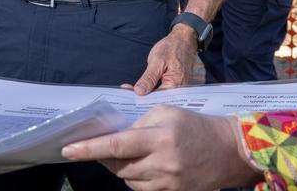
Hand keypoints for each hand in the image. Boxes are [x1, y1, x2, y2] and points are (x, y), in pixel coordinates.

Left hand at [62, 107, 261, 190]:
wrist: (229, 151)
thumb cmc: (195, 125)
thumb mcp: (166, 112)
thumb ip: (138, 124)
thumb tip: (113, 136)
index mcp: (160, 137)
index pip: (116, 146)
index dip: (89, 148)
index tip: (67, 149)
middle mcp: (163, 164)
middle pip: (118, 166)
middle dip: (105, 156)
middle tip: (103, 146)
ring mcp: (168, 184)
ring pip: (128, 180)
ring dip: (121, 168)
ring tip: (132, 154)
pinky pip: (142, 190)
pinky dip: (135, 178)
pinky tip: (143, 166)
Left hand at [132, 25, 194, 94]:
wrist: (184, 41)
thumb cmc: (173, 48)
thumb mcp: (157, 60)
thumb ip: (149, 78)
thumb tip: (140, 92)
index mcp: (175, 86)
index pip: (155, 99)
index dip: (141, 98)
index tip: (127, 94)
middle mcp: (178, 91)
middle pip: (157, 100)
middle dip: (141, 98)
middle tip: (126, 91)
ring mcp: (177, 89)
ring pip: (158, 97)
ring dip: (145, 95)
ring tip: (130, 91)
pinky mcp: (174, 86)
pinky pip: (161, 92)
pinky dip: (151, 91)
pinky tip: (141, 89)